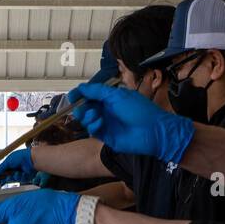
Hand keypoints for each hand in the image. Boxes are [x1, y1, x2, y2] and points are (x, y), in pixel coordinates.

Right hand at [0, 146, 34, 181]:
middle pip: (9, 177)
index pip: (4, 172)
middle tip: (8, 177)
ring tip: (18, 173)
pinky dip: (22, 177)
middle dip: (8, 178)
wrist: (31, 159)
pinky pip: (22, 180)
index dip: (1, 176)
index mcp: (10, 164)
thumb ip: (1, 168)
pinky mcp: (26, 176)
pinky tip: (23, 173)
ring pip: (15, 179)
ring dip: (16, 177)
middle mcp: (15, 169)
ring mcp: (21, 173)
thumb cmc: (20, 157)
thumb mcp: (8, 161)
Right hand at [65, 82, 194, 162]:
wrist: (153, 131)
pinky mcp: (107, 136)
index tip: (71, 96)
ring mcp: (107, 123)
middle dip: (81, 107)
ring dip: (87, 116)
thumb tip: (82, 87)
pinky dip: (93, 126)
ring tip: (95, 116)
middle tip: (81, 109)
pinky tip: (100, 123)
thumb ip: (98, 91)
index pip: (91, 95)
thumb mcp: (117, 96)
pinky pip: (93, 130)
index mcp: (111, 98)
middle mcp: (107, 110)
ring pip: (87, 119)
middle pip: (86, 107)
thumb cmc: (139, 110)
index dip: (80, 94)